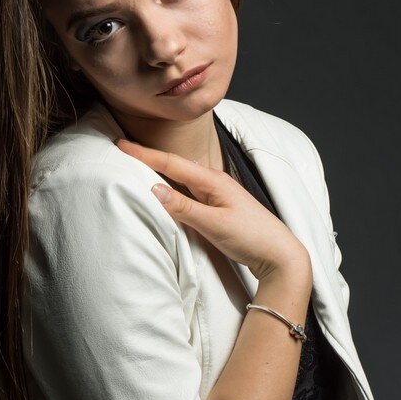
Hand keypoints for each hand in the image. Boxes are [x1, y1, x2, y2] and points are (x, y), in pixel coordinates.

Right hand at [114, 137, 311, 284]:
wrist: (280, 254)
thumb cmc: (251, 237)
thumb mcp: (214, 224)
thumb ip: (183, 207)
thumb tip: (154, 189)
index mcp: (212, 181)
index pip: (171, 163)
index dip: (144, 154)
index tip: (120, 144)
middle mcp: (214, 182)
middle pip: (174, 166)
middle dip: (148, 157)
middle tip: (123, 150)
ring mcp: (217, 194)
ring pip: (181, 177)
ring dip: (159, 171)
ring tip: (137, 166)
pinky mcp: (218, 207)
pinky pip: (188, 191)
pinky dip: (172, 186)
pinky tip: (165, 189)